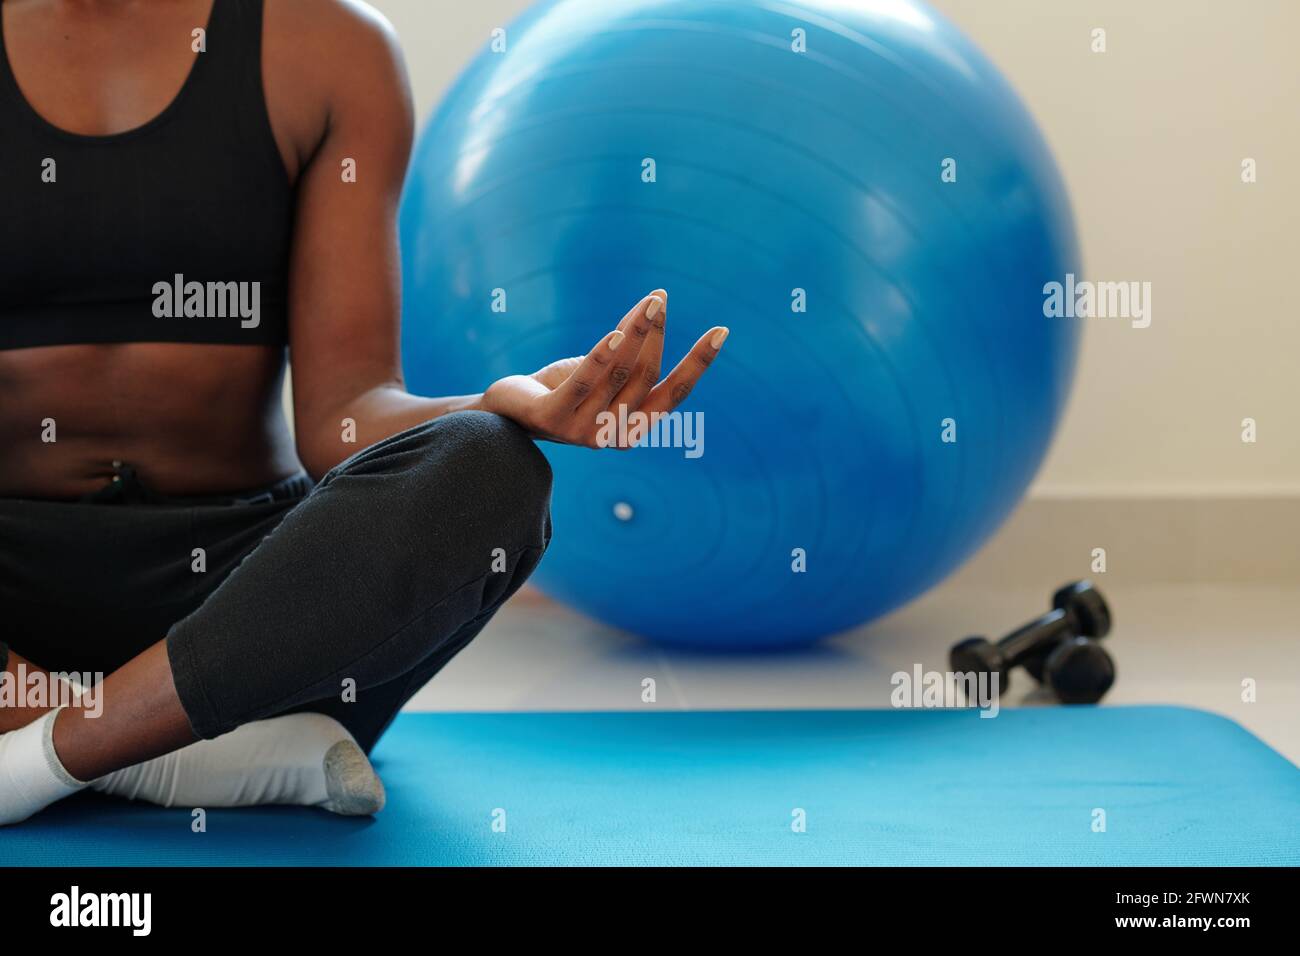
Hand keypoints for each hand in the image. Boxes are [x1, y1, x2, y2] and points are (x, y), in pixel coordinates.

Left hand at [481, 290, 727, 447]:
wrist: (506, 412)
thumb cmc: (561, 389)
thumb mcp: (602, 373)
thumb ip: (629, 356)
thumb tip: (654, 310)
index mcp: (632, 428)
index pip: (673, 394)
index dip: (698, 363)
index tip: (721, 331)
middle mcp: (612, 435)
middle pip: (645, 376)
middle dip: (656, 334)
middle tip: (660, 299)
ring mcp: (582, 431)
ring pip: (618, 373)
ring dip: (636, 332)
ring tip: (650, 302)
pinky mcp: (552, 417)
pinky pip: (584, 382)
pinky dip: (602, 355)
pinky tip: (615, 332)